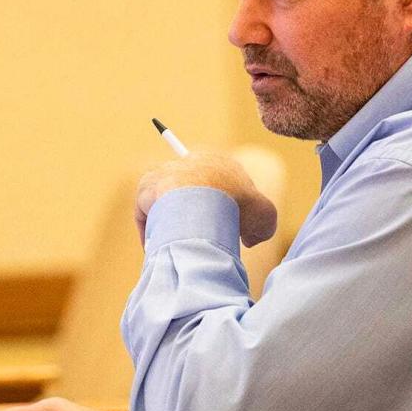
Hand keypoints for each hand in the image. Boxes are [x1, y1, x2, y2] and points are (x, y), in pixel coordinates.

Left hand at [135, 150, 277, 246]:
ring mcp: (165, 173)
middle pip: (191, 194)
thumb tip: (249, 240)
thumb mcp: (265, 216)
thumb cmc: (237, 206)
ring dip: (171, 224)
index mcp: (216, 162)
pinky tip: (162, 248)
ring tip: (180, 246)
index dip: (225, 211)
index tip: (228, 230)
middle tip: (201, 241)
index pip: (219, 185)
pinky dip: (152, 231)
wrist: (202, 201)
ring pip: (167, 204)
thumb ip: (261, 226)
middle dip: (196, 219)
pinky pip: (147, 213)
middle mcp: (189, 163)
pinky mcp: (147, 188)